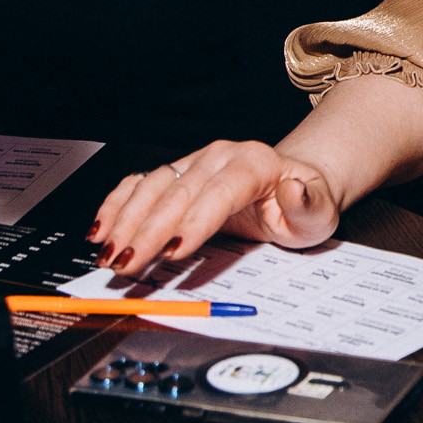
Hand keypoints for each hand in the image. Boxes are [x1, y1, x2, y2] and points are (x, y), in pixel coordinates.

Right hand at [90, 139, 342, 276]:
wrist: (295, 183)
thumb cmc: (305, 203)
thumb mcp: (320, 212)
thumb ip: (308, 205)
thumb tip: (293, 190)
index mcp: (255, 163)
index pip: (219, 192)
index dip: (195, 221)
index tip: (176, 251)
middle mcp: (220, 157)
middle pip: (178, 193)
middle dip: (149, 231)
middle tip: (127, 265)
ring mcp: (194, 162)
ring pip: (152, 187)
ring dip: (125, 221)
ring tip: (109, 255)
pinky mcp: (177, 174)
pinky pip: (139, 184)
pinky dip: (116, 204)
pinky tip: (101, 229)